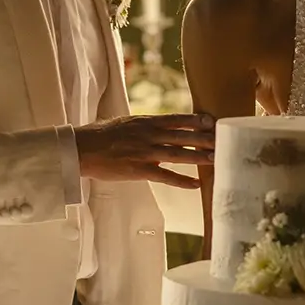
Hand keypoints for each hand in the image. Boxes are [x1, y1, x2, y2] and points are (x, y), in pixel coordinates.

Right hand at [75, 114, 214, 188]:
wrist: (81, 148)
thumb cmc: (101, 135)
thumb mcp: (126, 123)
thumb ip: (145, 125)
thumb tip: (161, 126)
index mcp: (145, 122)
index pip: (176, 119)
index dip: (196, 120)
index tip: (212, 120)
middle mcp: (148, 135)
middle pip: (182, 136)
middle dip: (204, 138)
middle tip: (224, 140)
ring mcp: (144, 152)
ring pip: (178, 154)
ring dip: (199, 157)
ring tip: (216, 159)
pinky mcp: (138, 170)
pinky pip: (165, 176)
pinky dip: (182, 181)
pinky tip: (196, 184)